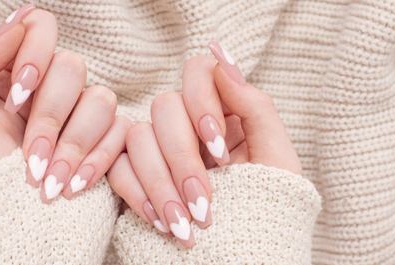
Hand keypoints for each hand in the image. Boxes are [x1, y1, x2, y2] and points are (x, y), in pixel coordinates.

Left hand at [0, 5, 128, 202]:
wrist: (8, 227)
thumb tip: (18, 20)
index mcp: (18, 76)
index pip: (40, 28)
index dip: (35, 54)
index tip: (19, 95)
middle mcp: (53, 89)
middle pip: (72, 66)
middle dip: (49, 117)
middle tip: (29, 157)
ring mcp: (83, 115)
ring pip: (101, 98)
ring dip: (72, 146)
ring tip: (48, 183)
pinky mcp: (109, 140)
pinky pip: (121, 130)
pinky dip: (96, 161)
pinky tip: (73, 186)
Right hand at [106, 41, 300, 247]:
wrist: (249, 255)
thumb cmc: (271, 208)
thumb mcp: (276, 158)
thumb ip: (255, 106)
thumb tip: (221, 59)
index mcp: (223, 112)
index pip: (198, 74)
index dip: (202, 104)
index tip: (219, 150)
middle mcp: (188, 124)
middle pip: (164, 107)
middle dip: (183, 158)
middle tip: (204, 203)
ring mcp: (159, 149)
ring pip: (138, 138)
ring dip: (160, 183)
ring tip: (185, 226)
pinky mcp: (135, 175)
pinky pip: (117, 168)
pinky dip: (137, 194)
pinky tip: (161, 222)